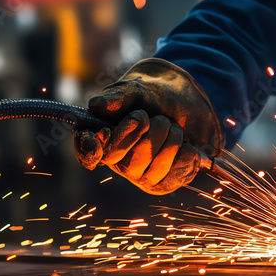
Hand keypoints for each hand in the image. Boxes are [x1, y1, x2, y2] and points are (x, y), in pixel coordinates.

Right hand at [73, 59, 222, 194]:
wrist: (187, 103)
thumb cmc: (154, 98)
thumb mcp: (138, 91)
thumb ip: (119, 97)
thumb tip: (96, 104)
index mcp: (103, 138)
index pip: (87, 152)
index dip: (90, 148)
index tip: (102, 133)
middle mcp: (118, 162)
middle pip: (130, 160)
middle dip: (153, 131)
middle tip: (159, 117)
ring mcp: (140, 176)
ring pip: (156, 166)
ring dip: (172, 138)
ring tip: (173, 127)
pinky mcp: (163, 184)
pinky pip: (177, 174)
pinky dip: (186, 152)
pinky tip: (185, 144)